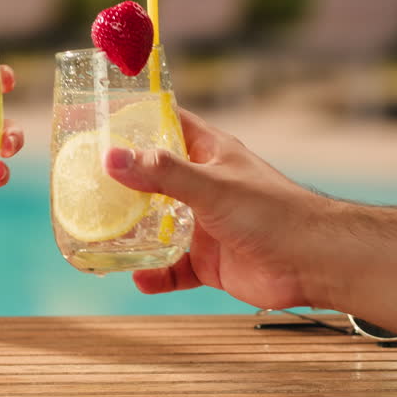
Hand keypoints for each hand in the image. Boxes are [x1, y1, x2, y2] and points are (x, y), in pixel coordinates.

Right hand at [103, 109, 324, 309]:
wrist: (314, 264)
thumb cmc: (273, 212)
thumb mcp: (211, 185)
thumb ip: (162, 174)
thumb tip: (111, 159)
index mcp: (207, 152)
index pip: (166, 123)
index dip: (135, 118)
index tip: (98, 119)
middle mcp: (201, 185)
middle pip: (151, 177)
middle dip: (120, 183)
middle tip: (83, 184)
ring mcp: (202, 224)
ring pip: (156, 226)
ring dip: (131, 233)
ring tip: (99, 236)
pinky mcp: (206, 260)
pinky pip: (171, 268)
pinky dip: (154, 274)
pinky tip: (139, 277)